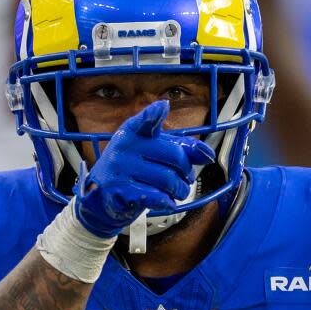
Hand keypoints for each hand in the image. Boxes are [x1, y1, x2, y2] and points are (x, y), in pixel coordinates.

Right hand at [74, 99, 214, 237]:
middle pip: (174, 156)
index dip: (154, 114)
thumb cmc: (132, 172)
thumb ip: (180, 148)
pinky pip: (155, 196)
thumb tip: (207, 154)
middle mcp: (126, 147)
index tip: (162, 107)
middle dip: (187, 171)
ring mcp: (121, 170)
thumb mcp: (152, 154)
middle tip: (187, 179)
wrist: (102, 200)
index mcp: (133, 132)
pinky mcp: (121, 192)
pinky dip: (167, 201)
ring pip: (168, 180)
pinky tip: (167, 202)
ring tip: (178, 192)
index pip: (145, 120)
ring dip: (180, 190)